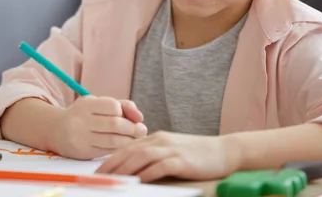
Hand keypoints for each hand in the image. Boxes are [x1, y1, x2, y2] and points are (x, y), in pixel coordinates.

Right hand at [51, 96, 147, 159]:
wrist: (56, 130)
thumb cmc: (84, 115)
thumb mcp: (98, 104)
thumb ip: (122, 105)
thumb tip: (140, 118)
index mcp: (86, 104)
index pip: (113, 106)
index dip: (124, 111)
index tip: (127, 116)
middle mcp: (81, 121)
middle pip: (115, 124)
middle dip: (133, 128)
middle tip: (142, 130)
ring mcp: (81, 138)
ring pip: (113, 141)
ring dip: (129, 140)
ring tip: (135, 138)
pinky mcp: (83, 153)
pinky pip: (108, 151)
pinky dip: (120, 148)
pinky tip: (124, 145)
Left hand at [95, 131, 240, 181]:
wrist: (225, 151)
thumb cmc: (198, 154)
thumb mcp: (172, 150)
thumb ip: (155, 155)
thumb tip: (134, 169)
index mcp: (156, 138)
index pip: (127, 147)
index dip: (110, 159)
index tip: (97, 171)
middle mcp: (160, 141)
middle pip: (129, 151)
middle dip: (110, 165)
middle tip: (97, 178)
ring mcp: (171, 149)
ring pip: (140, 157)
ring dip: (123, 169)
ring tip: (111, 181)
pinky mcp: (181, 160)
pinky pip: (159, 167)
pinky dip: (146, 174)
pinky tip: (137, 182)